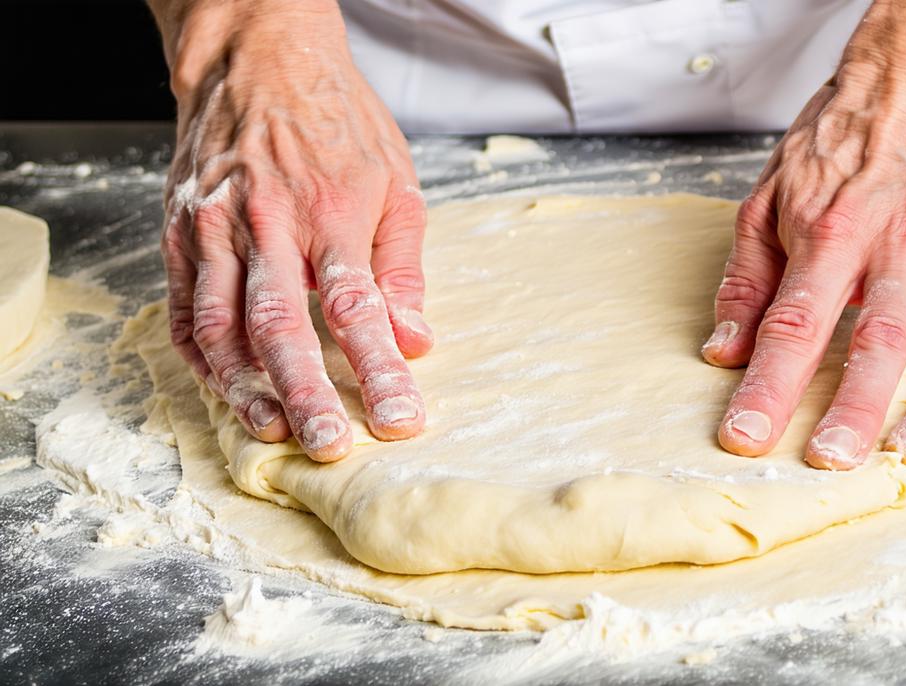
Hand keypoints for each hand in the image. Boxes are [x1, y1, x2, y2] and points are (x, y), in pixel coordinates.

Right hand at [155, 1, 430, 460]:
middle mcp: (268, 223)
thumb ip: (402, 266)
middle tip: (328, 446)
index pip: (357, 308)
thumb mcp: (395, 182)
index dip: (379, 370)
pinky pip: (185, 306)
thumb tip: (418, 339)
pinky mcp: (181, 231)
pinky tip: (227, 390)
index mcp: (332, 211)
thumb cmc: (339, 123)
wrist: (257, 58)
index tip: (401, 420)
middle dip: (307, 394)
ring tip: (273, 430)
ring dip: (246, 386)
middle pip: (283, 325)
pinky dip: (204, 356)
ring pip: (223, 324)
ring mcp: (215, 228)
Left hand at [702, 0, 905, 468]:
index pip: (795, 326)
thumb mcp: (768, 199)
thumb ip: (747, 281)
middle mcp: (898, 248)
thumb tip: (722, 352)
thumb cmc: (839, 145)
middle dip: (853, 411)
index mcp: (832, 235)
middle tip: (831, 462)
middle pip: (878, 344)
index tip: (746, 436)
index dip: (768, 388)